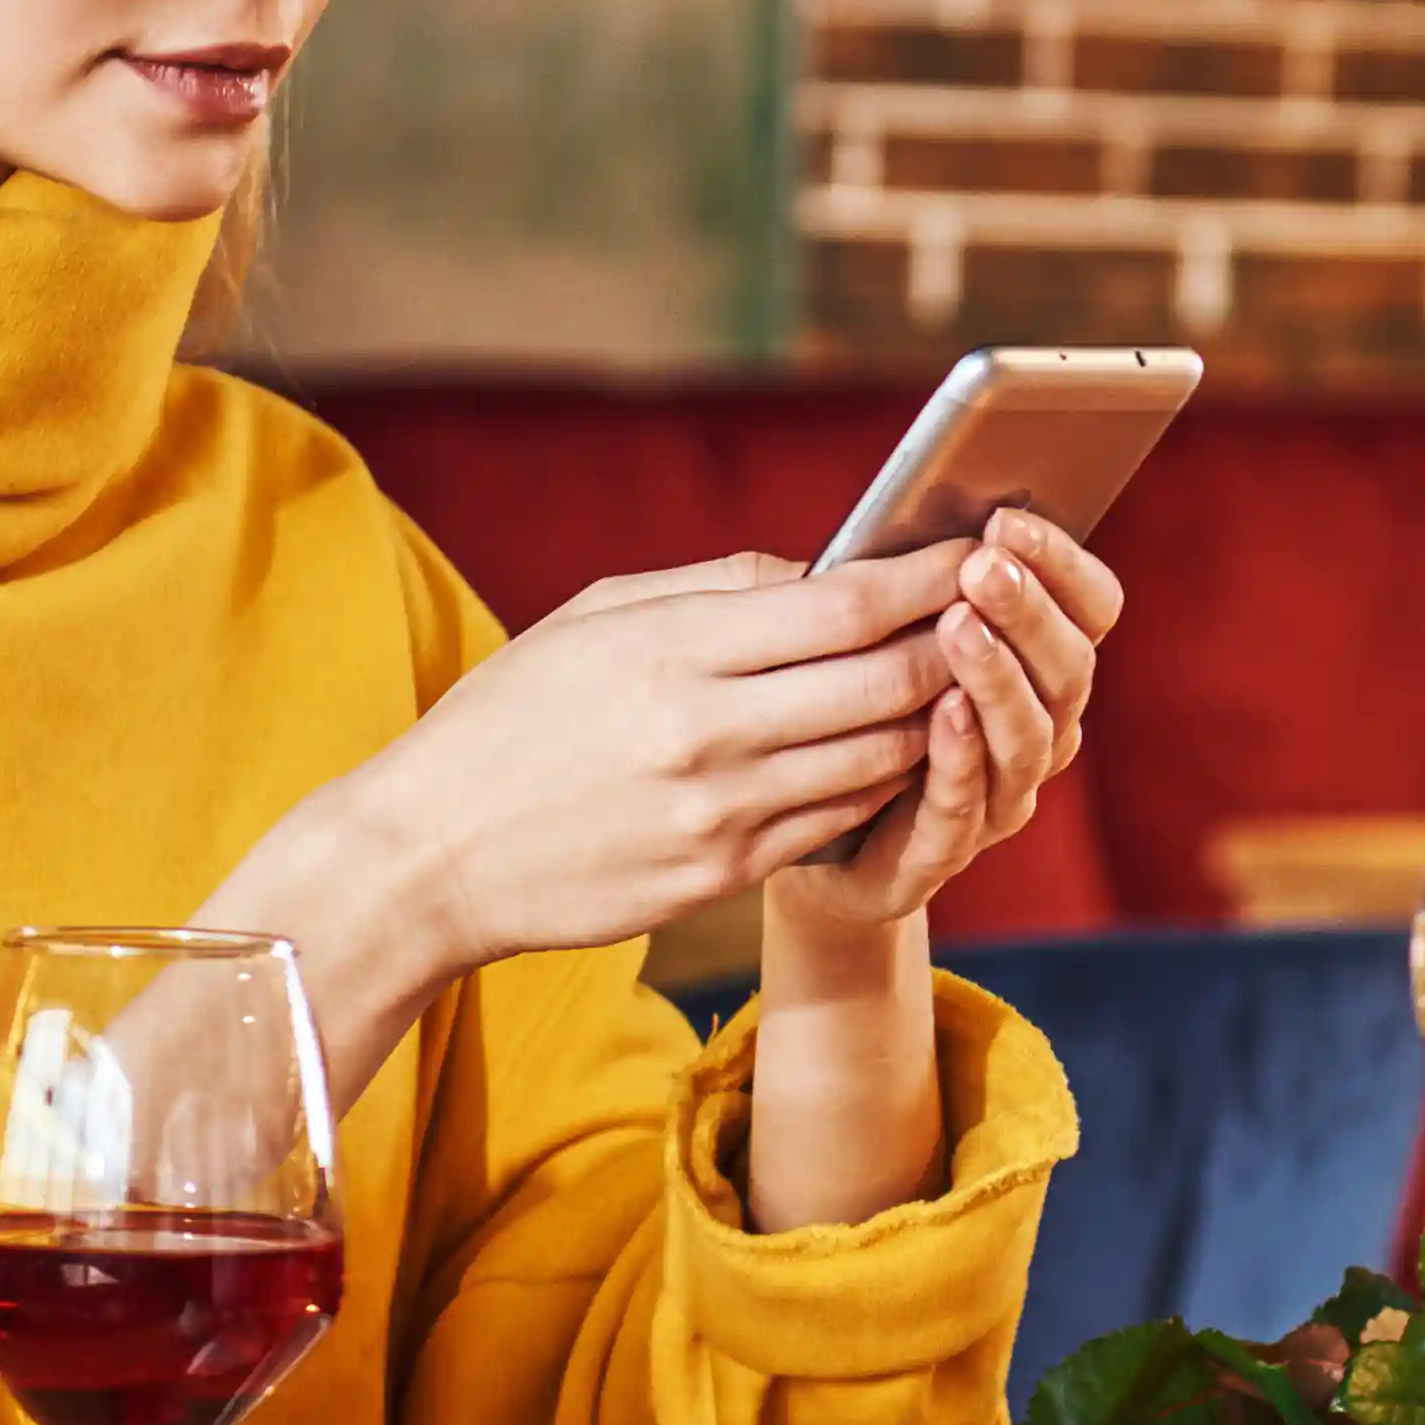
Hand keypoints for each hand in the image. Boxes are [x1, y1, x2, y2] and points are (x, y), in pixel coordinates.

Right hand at [210, 546, 974, 1099]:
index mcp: (677, 650)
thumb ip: (717, 588)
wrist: (428, 857)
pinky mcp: (723, 876)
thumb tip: (820, 568)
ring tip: (965, 676)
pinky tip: (900, 749)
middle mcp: (710, 732)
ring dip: (937, 716)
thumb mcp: (595, 617)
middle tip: (997, 613)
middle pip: (889, 681)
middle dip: (958, 643)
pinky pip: (839, 819)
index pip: (846, 607)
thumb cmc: (510, 718)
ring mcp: (722, 813)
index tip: (973, 548)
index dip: (927, 577)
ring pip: (882, 756)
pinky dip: (884, 779)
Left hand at [764, 510, 1119, 946]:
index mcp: (1040, 666)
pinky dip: (962, 756)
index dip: (1062, 565)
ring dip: (999, 677)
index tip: (1009, 520)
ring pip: (1028, 737)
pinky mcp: (941, 852)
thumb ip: (912, 583)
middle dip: (1029, 612)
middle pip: (1069, 669)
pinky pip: (965, 805)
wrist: (803, 830)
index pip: (1091, 608)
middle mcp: (1040, 731)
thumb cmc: (850, 703)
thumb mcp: (882, 627)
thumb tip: (914, 507)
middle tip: (984, 567)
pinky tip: (944, 710)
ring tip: (960, 625)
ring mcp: (999, 797)